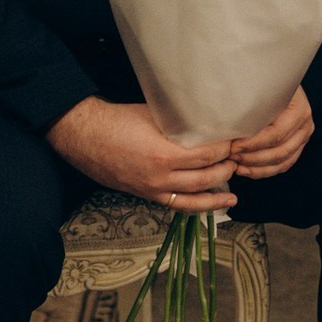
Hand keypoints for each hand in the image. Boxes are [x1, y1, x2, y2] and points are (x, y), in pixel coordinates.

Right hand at [47, 97, 234, 213]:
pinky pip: (175, 206)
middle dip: (225, 170)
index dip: (224, 149)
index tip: (235, 141)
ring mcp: (152, 190)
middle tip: (236, 160)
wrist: (85, 137)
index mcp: (163, 154)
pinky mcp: (145, 195)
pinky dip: (193, 206)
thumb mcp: (152, 116)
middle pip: (204, 179)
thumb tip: (205, 122)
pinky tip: (206, 205)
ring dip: (215, 196)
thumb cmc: (117, 120)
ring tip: (232, 195)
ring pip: (192, 199)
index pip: (207, 156)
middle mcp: (160, 177)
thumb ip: (178, 124)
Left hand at [229, 87, 313, 180]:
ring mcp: (303, 137)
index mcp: (299, 109)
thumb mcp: (259, 86)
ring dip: (256, 167)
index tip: (232, 146)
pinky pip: (282, 165)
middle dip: (252, 158)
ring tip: (236, 165)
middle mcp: (305, 125)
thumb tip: (225, 121)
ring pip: (281, 162)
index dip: (252, 144)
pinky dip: (263, 171)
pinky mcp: (297, 146)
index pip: (275, 135)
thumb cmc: (265, 80)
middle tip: (231, 156)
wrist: (278, 76)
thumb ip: (248, 103)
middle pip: (279, 152)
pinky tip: (245, 170)